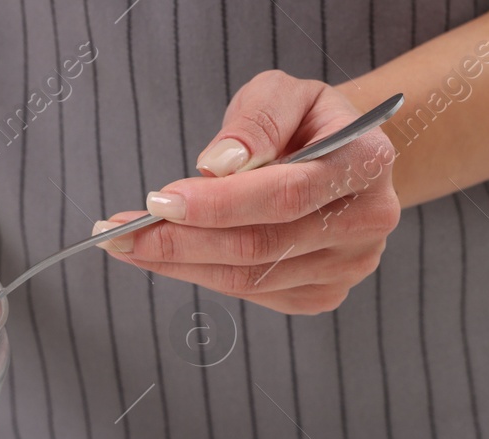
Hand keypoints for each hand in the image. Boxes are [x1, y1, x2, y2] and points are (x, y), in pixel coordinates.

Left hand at [94, 71, 399, 315]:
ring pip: (248, 279)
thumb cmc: (308, 122)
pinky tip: (168, 256)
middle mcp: (367, 222)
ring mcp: (347, 267)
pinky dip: (200, 275)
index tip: (159, 200)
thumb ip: (257, 120)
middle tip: (120, 232)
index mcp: (367, 162)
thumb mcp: (284, 93)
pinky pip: (251, 295)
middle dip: (181, 241)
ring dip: (180, 264)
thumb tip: (219, 165)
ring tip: (128, 243)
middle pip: (260, 246)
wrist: (343, 157)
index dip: (218, 204)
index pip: (286, 193)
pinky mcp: (322, 295)